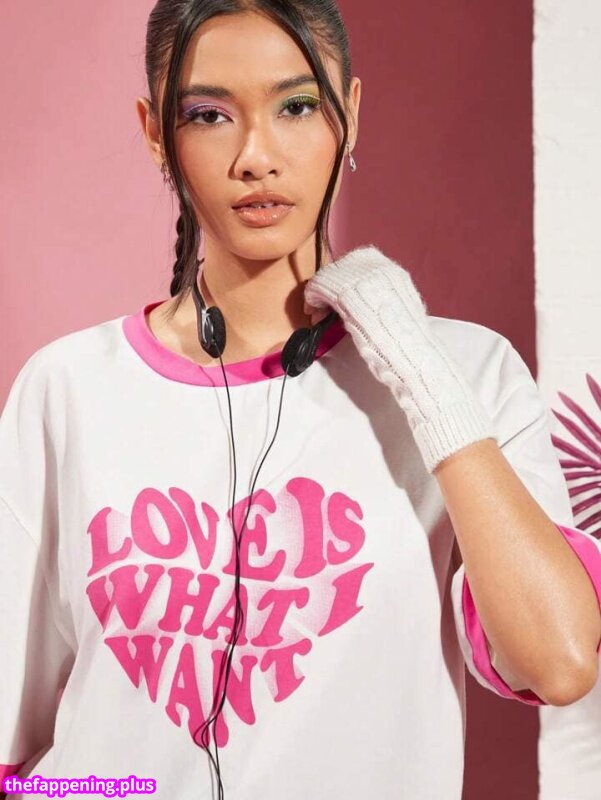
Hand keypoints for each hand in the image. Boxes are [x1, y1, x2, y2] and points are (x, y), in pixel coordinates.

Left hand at [303, 245, 495, 472]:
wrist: (411, 358)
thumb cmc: (406, 346)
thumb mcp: (397, 316)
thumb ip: (382, 304)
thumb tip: (360, 304)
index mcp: (395, 275)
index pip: (360, 263)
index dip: (345, 280)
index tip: (337, 302)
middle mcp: (380, 270)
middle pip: (343, 268)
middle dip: (329, 287)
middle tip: (321, 311)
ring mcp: (364, 280)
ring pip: (330, 276)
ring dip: (319, 294)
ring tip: (317, 316)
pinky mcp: (348, 293)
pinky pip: (321, 285)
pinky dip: (313, 298)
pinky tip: (314, 314)